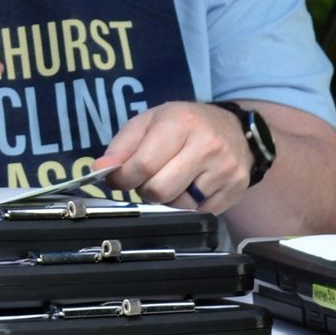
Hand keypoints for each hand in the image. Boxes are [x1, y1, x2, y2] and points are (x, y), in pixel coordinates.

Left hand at [97, 101, 251, 212]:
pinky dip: (188, 205)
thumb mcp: (150, 121)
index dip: (123, 178)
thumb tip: (100, 170)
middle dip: (145, 190)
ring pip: (180, 205)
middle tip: (146, 180)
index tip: (116, 180)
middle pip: (160, 190)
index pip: (144, 164)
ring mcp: (224, 169)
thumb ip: (122, 146)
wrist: (234, 128)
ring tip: (170, 180)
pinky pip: (200, 212)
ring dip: (167, 199)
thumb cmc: (184, 124)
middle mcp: (206, 146)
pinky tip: (190, 187)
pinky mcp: (236, 189)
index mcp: (180, 123)